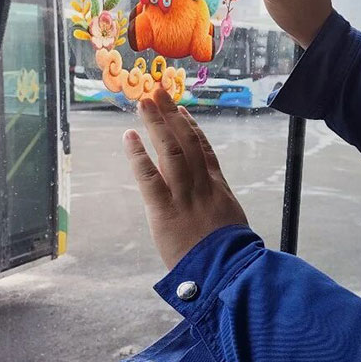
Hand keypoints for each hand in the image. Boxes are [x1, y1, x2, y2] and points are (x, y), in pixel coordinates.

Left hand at [123, 88, 248, 269]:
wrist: (229, 269)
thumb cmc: (231, 256)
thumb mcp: (229, 225)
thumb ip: (217, 211)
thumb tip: (210, 209)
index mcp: (218, 188)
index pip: (204, 151)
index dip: (192, 128)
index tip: (181, 111)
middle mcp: (202, 185)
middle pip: (186, 142)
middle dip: (171, 115)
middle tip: (158, 92)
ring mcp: (184, 195)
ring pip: (170, 151)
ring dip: (156, 124)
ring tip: (144, 103)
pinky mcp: (165, 210)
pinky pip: (150, 178)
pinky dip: (139, 156)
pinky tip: (129, 137)